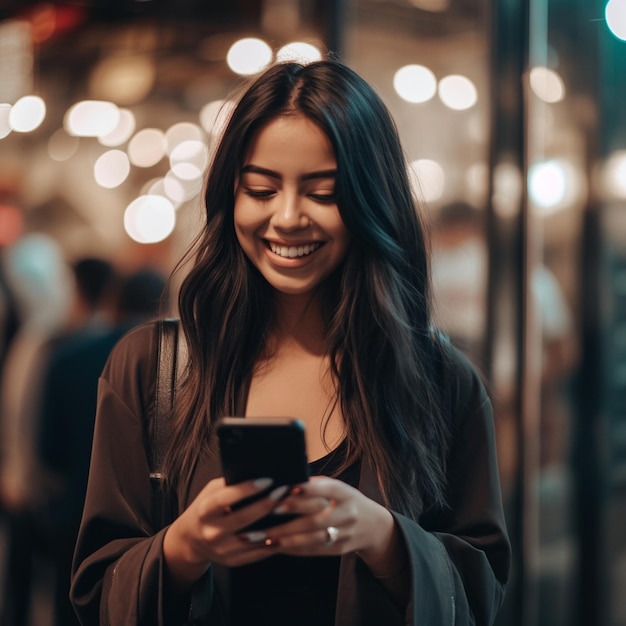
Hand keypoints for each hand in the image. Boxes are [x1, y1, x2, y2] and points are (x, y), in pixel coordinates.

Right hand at [163, 476, 291, 585]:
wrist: (191, 539)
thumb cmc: (207, 507)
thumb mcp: (211, 492)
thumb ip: (230, 485)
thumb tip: (258, 472)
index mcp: (204, 511)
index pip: (225, 498)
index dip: (246, 489)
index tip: (267, 480)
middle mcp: (211, 532)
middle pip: (242, 518)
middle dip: (266, 504)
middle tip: (285, 491)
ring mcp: (221, 549)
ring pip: (252, 539)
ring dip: (274, 525)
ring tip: (289, 511)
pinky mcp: (231, 561)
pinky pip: (256, 554)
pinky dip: (272, 542)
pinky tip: (286, 531)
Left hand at [243, 476, 396, 565]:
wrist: (373, 526)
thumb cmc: (345, 500)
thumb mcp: (336, 487)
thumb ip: (314, 484)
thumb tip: (284, 481)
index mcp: (345, 493)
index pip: (327, 489)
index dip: (308, 489)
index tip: (287, 488)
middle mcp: (347, 513)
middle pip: (317, 518)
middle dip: (291, 517)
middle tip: (267, 515)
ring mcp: (344, 534)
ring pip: (313, 538)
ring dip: (287, 539)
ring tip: (264, 537)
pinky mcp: (339, 550)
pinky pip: (313, 551)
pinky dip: (292, 549)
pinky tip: (275, 546)